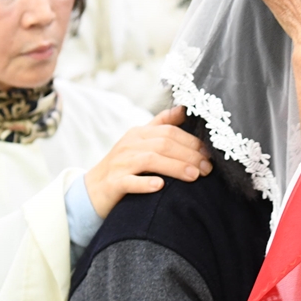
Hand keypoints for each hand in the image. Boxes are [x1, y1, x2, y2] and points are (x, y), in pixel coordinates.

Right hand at [83, 106, 211, 217]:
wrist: (92, 190)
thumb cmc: (123, 166)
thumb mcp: (140, 142)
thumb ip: (161, 125)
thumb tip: (183, 109)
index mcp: (139, 133)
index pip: (169, 131)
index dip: (192, 141)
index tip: (209, 153)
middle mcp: (129, 145)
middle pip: (163, 144)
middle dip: (189, 155)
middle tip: (207, 168)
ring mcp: (120, 163)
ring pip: (150, 160)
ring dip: (175, 167)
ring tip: (194, 176)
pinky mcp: (113, 183)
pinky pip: (130, 181)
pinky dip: (145, 183)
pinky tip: (160, 186)